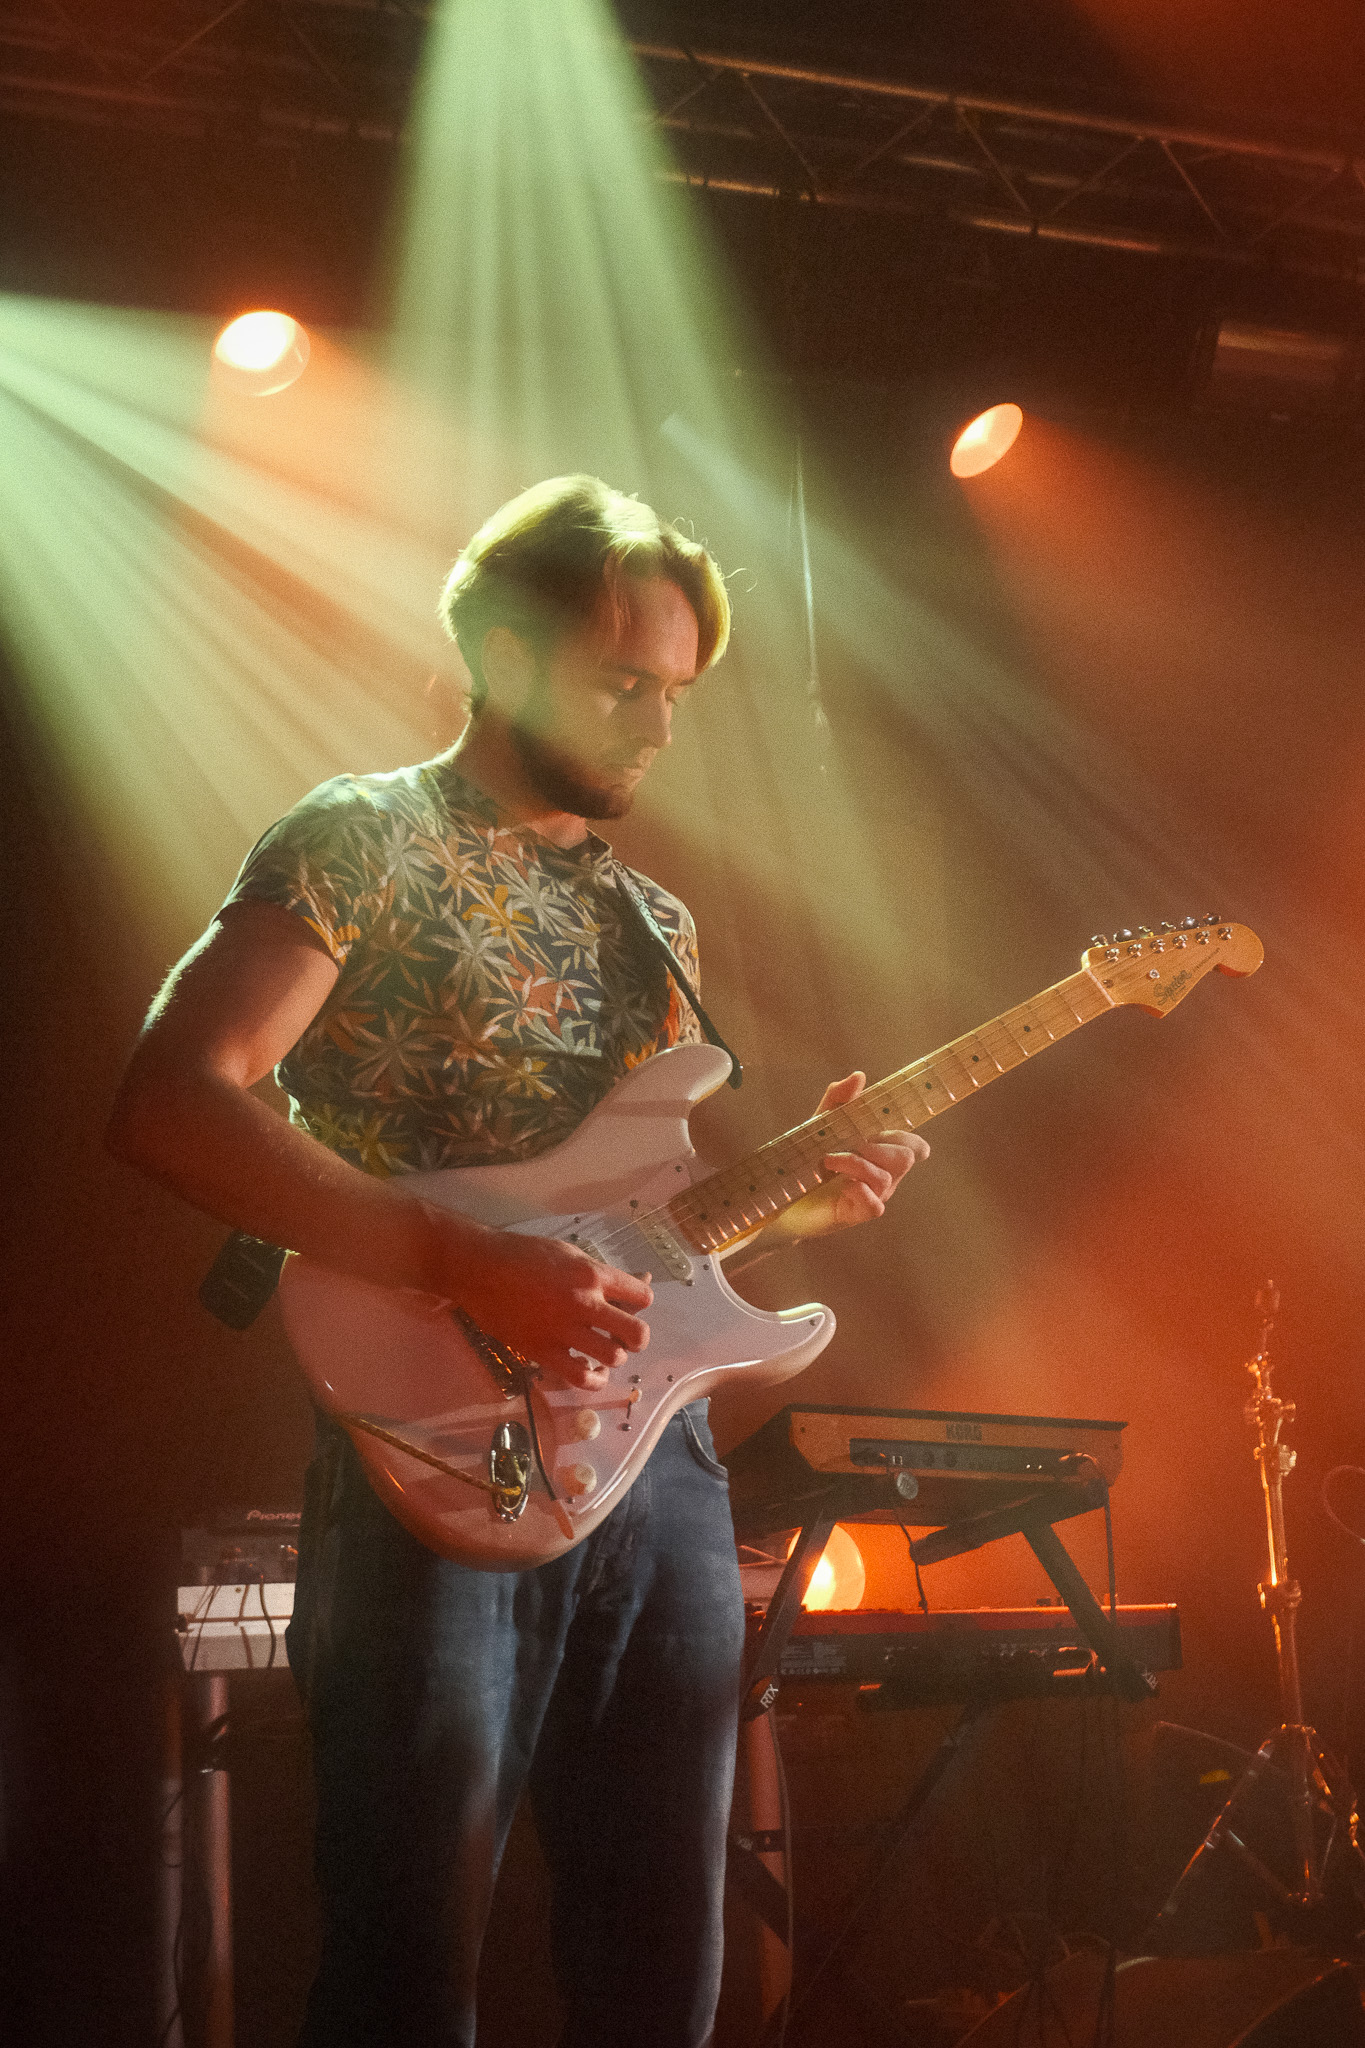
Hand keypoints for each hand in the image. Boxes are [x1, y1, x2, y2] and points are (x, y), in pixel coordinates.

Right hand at [428, 1211, 653, 1390]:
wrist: (479, 1269)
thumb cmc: (525, 1255)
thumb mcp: (570, 1253)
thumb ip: (602, 1272)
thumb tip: (640, 1282)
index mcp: (592, 1274)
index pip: (643, 1296)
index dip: (640, 1302)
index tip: (629, 1305)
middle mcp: (584, 1303)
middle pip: (637, 1334)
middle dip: (636, 1337)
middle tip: (622, 1335)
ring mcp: (564, 1330)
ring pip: (613, 1358)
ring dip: (613, 1356)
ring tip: (602, 1350)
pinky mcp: (543, 1351)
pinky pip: (580, 1377)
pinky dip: (593, 1379)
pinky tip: (591, 1370)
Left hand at [785, 1071, 926, 1239]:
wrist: (782, 1195)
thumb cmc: (808, 1158)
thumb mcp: (821, 1123)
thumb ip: (839, 1099)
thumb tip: (859, 1075)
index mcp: (881, 1153)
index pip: (915, 1146)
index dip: (913, 1139)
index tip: (885, 1130)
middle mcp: (882, 1175)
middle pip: (906, 1157)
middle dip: (878, 1146)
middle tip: (849, 1145)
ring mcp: (872, 1196)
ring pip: (886, 1177)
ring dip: (856, 1163)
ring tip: (828, 1160)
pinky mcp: (856, 1214)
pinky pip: (874, 1205)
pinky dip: (859, 1190)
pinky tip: (841, 1184)